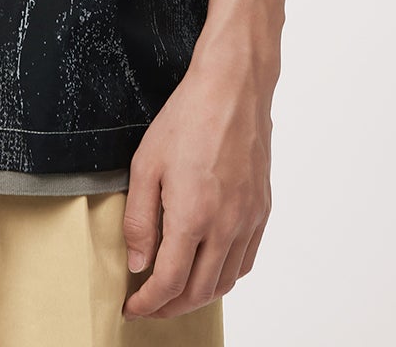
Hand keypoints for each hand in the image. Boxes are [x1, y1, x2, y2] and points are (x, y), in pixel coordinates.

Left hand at [119, 39, 274, 319]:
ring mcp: (249, 219)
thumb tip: (138, 262)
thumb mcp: (146, 164)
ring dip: (199, 295)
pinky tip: (209, 267)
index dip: (148, 304)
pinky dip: (226, 275)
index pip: (169, 282)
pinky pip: (246, 260)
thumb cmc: (187, 118)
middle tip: (150, 305)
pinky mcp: (262, 209)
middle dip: (170, 306)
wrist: (232, 88)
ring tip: (176, 291)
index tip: (133, 307)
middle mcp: (226, 225)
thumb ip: (140, 220)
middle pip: (199, 291)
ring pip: (226, 281)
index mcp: (193, 216)